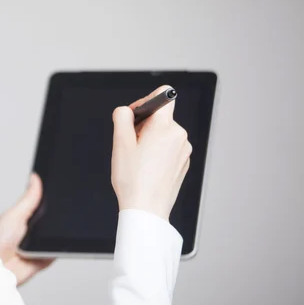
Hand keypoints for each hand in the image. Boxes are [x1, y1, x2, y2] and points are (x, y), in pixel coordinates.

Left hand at [0, 174, 53, 285]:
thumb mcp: (14, 214)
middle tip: (56, 214)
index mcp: (23, 218)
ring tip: (48, 233)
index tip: (60, 191)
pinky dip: (58, 248)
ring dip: (57, 234)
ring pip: (57, 235)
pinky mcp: (45, 259)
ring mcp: (38, 245)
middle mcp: (31, 231)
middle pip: (51, 220)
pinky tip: (52, 245)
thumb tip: (35, 178)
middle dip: (56, 217)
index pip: (41, 205)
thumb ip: (29, 198)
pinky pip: (57, 251)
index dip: (51, 199)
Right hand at [111, 85, 191, 220]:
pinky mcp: (184, 162)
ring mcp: (184, 150)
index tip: (136, 116)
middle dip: (144, 125)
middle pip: (160, 116)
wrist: (147, 210)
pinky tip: (148, 168)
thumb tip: (125, 110)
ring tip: (139, 160)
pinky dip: (158, 152)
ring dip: (151, 140)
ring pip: (164, 133)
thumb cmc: (133, 180)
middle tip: (131, 145)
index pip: (164, 94)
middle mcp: (179, 135)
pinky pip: (169, 148)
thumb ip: (121, 117)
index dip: (146, 100)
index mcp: (164, 127)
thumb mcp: (120, 144)